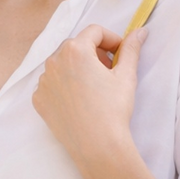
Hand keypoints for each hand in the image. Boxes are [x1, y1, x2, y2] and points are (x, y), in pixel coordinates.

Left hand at [32, 24, 147, 169]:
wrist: (97, 146)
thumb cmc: (113, 110)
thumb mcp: (126, 75)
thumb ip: (131, 49)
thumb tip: (140, 32)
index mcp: (75, 50)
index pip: (94, 32)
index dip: (111, 39)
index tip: (119, 53)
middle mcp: (54, 62)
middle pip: (76, 47)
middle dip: (93, 54)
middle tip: (108, 71)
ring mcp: (43, 82)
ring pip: (62, 65)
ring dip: (77, 69)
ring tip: (92, 88)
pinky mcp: (39, 100)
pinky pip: (51, 85)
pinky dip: (63, 86)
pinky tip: (78, 101)